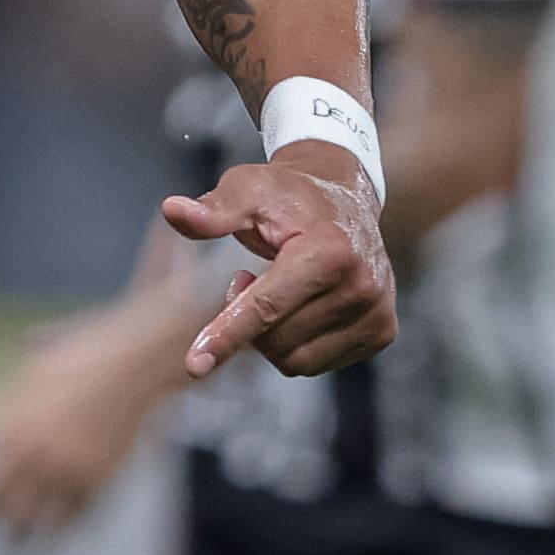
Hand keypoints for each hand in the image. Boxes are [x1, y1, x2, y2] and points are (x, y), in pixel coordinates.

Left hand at [0, 314, 171, 535]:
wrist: (134, 367)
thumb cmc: (85, 357)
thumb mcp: (36, 368)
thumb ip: (16, 395)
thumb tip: (0, 400)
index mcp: (14, 428)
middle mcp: (36, 457)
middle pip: (4, 508)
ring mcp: (68, 474)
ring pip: (38, 525)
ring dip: (28, 536)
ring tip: (22, 543)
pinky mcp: (100, 484)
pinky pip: (75, 521)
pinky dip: (65, 530)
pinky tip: (59, 533)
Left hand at [163, 154, 394, 378]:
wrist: (345, 197)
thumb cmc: (287, 194)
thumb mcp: (245, 188)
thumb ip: (212, 210)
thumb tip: (173, 210)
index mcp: (329, 251)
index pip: (266, 306)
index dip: (227, 334)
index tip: (194, 366)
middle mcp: (361, 285)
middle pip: (276, 340)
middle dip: (246, 320)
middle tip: (245, 278)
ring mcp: (376, 312)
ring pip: (295, 360)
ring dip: (270, 335)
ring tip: (273, 288)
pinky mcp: (382, 332)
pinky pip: (317, 363)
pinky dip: (294, 342)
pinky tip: (299, 305)